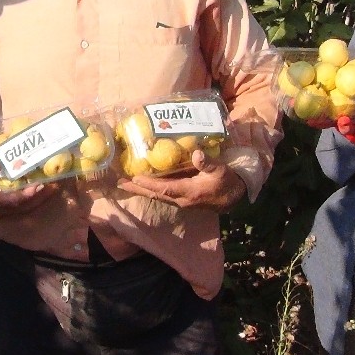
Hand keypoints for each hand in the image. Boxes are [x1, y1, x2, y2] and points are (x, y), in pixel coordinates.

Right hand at [0, 153, 58, 216]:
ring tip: (52, 186)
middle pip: (22, 206)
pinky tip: (46, 186)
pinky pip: (24, 202)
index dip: (25, 195)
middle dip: (37, 197)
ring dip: (39, 197)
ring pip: (25, 206)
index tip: (37, 186)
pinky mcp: (7, 204)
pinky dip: (34, 195)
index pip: (10, 202)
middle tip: (51, 185)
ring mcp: (3, 207)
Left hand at [118, 147, 246, 212]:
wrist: (234, 197)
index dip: (149, 184)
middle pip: (155, 195)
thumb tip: (196, 153)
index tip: (135, 178)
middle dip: (137, 189)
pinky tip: (143, 183)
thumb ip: (208, 163)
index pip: (165, 189)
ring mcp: (181, 201)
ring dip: (141, 190)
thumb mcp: (221, 170)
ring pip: (157, 196)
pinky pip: (163, 194)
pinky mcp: (182, 199)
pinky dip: (151, 189)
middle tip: (120, 183)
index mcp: (189, 192)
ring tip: (126, 184)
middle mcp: (182, 200)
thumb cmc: (227, 181)